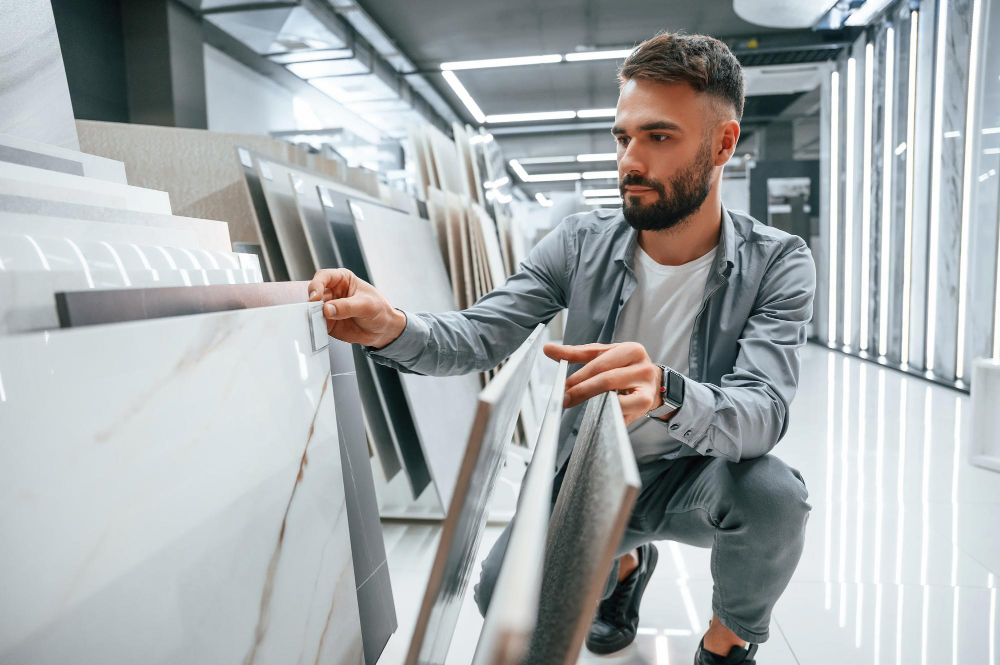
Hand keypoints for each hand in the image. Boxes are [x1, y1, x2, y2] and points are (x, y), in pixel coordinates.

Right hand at [307, 269, 406, 347]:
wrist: (384, 331)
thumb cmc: (379, 311)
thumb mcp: (366, 306)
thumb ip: (346, 307)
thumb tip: (326, 309)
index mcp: (342, 280)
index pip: (323, 277)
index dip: (316, 285)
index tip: (315, 297)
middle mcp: (332, 292)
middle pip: (314, 294)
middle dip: (312, 304)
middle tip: (315, 313)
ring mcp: (328, 308)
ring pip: (312, 310)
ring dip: (312, 317)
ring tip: (317, 323)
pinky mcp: (327, 322)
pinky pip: (316, 324)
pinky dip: (315, 327)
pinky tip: (318, 330)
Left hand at [543, 341, 664, 425]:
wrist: (653, 384)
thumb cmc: (624, 368)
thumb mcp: (603, 356)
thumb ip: (576, 353)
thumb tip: (548, 349)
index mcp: (631, 349)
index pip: (600, 362)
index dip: (579, 375)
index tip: (563, 385)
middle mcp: (642, 366)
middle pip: (606, 379)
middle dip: (582, 390)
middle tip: (565, 398)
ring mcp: (646, 386)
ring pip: (614, 395)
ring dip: (592, 401)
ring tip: (576, 403)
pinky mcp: (646, 403)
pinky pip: (622, 410)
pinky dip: (607, 411)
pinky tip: (597, 412)